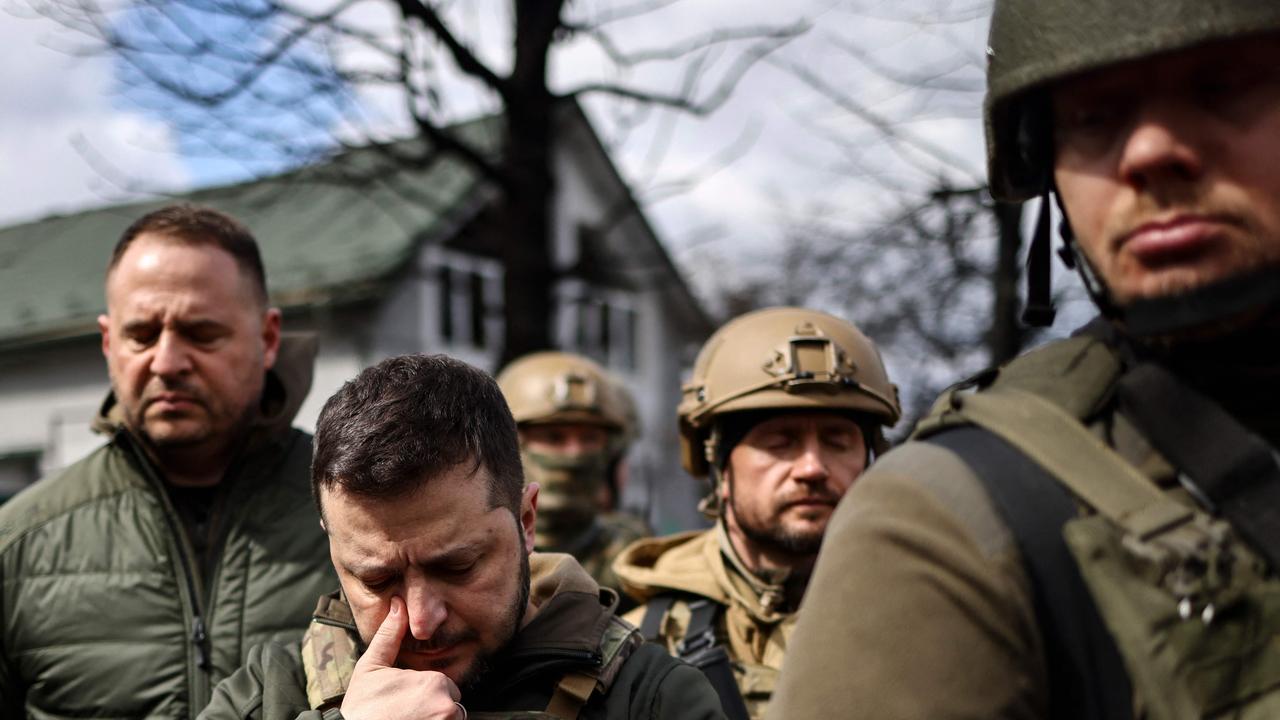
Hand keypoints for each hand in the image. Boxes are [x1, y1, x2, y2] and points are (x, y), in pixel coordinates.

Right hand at [340, 596, 465, 719]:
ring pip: (450, 718)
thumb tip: (398, 606)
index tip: (405, 699)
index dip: (425, 691)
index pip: (445, 685)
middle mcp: (446, 706)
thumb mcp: (371, 667)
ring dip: (435, 719)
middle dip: (433, 707)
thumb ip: (390, 636)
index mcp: (435, 683)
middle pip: (450, 704)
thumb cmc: (361, 708)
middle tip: (405, 712)